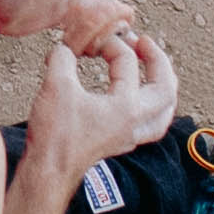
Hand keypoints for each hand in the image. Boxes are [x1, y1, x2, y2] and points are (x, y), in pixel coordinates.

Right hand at [28, 24, 193, 177]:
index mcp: (126, 106)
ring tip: (156, 74)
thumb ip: (63, 59)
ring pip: (163, 112)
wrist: (48, 172)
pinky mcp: (118, 144)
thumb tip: (65, 50)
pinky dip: (150, 108)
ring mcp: (128, 136)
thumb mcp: (56, 85)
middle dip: (159, 61)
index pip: (128, 63)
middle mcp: (134, 122)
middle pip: (166, 89)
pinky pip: (149, 126)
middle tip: (146, 44)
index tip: (95, 41)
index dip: (111, 45)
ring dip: (163, 88)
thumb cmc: (56, 136)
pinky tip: (137, 103)